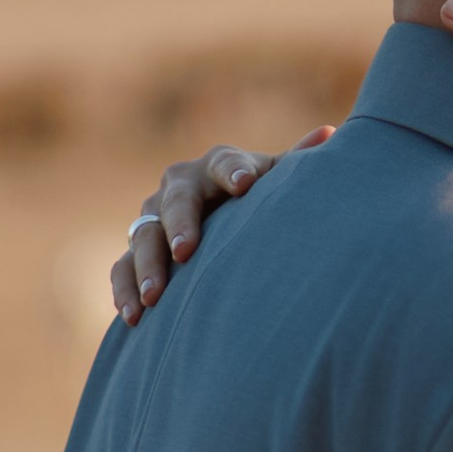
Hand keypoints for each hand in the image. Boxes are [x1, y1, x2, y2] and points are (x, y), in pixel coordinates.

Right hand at [111, 127, 333, 324]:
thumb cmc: (255, 203)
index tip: (245, 185)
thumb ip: (296, 164)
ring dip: (147, 265)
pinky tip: (135, 317)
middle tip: (186, 250)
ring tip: (156, 295)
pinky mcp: (135, 250)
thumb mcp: (275, 184)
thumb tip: (331, 134)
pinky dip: (125, 290)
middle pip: (176, 200)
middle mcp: (180, 186)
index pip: (224, 163)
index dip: (234, 171)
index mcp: (217, 166)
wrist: (217, 221)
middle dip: (179, 224)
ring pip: (143, 236)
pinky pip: (121, 268)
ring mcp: (153, 218)